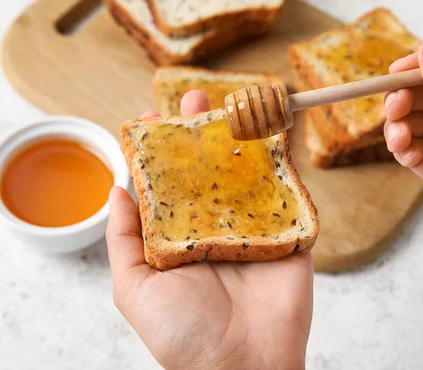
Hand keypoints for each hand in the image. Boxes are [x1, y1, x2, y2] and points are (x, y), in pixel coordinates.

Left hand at [106, 91, 311, 369]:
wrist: (243, 365)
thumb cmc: (182, 334)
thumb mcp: (135, 288)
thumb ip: (123, 240)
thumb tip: (115, 190)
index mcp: (179, 237)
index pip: (168, 183)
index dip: (160, 149)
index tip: (151, 117)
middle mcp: (216, 227)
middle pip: (209, 168)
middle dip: (201, 131)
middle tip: (195, 98)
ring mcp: (255, 228)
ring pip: (249, 173)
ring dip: (242, 137)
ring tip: (233, 104)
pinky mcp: (289, 234)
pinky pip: (289, 193)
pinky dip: (285, 161)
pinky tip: (276, 132)